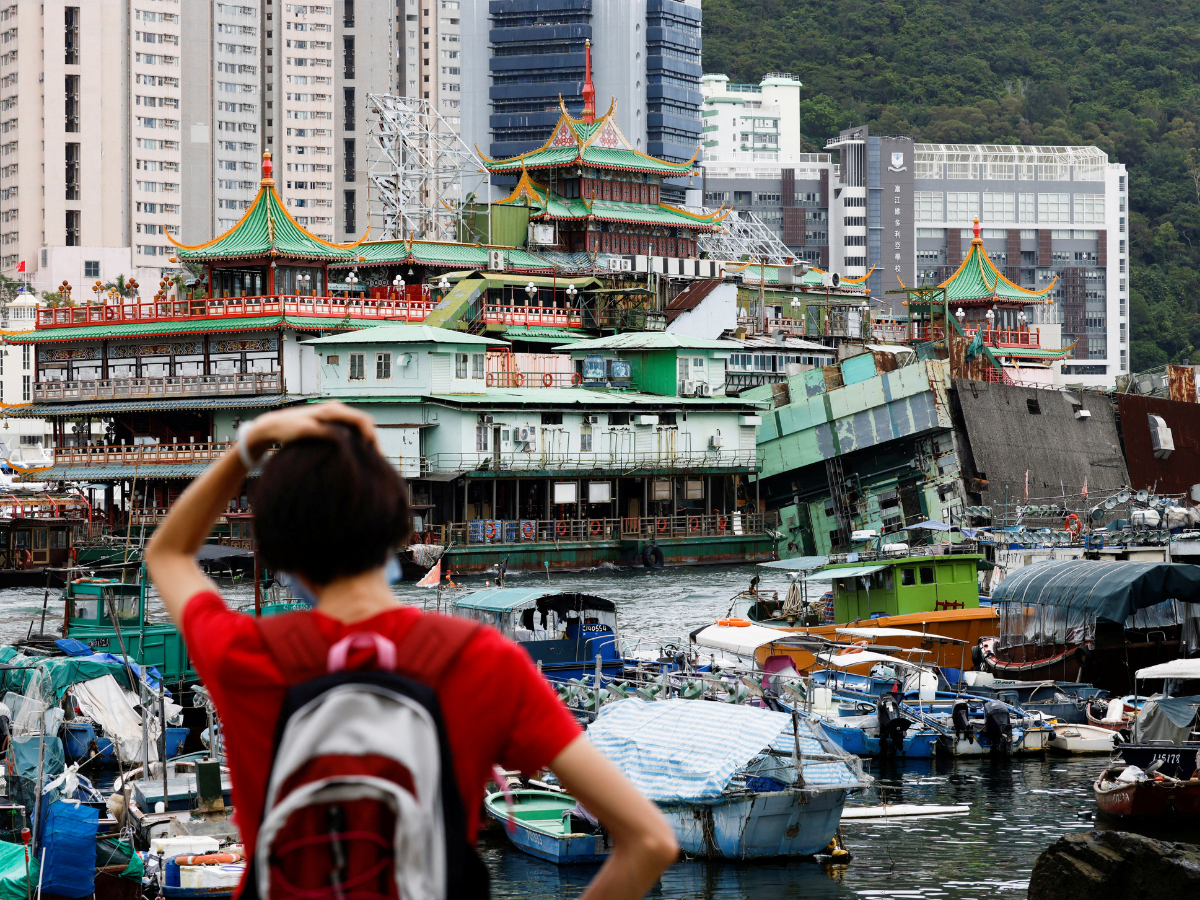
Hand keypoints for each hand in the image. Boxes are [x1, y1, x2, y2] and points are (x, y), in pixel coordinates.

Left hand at [240, 402, 376, 458]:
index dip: (372, 437)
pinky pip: (351, 428)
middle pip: (364, 422)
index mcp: (333, 410)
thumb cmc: (287, 429)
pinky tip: (358, 452)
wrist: (273, 425)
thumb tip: (345, 437)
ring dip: (366, 440)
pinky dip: (358, 439)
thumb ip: (325, 433)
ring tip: (370, 458)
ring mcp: (334, 413)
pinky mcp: (330, 420)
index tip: (377, 454)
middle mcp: (336, 408)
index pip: (362, 420)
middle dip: (373, 439)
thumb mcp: (305, 431)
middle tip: (378, 459)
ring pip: (359, 426)